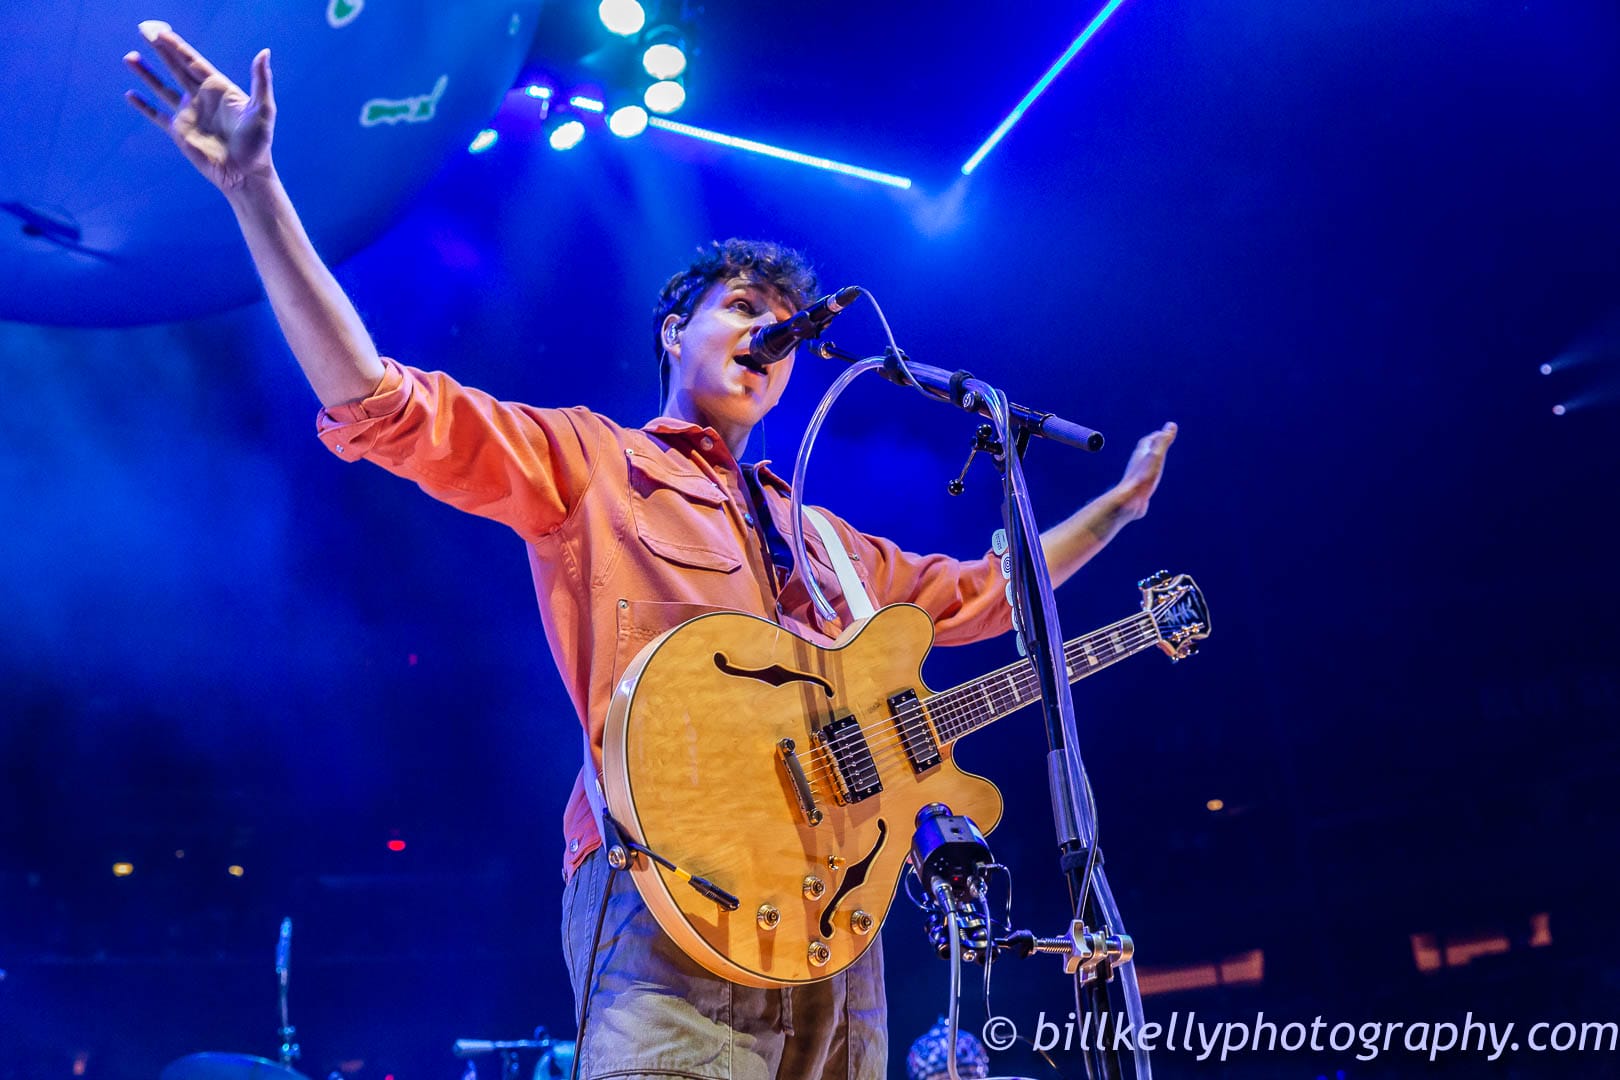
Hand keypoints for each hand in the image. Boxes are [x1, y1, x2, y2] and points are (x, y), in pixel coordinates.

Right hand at [123, 24, 275, 193]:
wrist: (246, 173)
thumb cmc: (258, 143)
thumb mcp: (263, 109)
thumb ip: (261, 80)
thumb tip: (264, 52)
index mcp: (218, 88)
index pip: (193, 61)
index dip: (177, 46)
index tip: (161, 31)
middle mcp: (201, 98)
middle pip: (176, 68)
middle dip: (160, 49)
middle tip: (143, 30)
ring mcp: (189, 114)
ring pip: (162, 88)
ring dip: (146, 73)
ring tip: (129, 57)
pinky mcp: (180, 132)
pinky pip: (158, 116)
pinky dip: (144, 106)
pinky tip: (130, 94)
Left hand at [1113, 422, 1176, 519]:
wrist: (1128, 501)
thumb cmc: (1142, 478)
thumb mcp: (1156, 456)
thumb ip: (1163, 441)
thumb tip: (1171, 424)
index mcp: (1141, 455)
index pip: (1148, 441)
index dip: (1157, 436)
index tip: (1165, 432)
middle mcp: (1137, 464)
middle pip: (1144, 452)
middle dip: (1153, 446)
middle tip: (1161, 443)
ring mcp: (1137, 477)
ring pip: (1144, 466)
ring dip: (1151, 461)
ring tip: (1157, 461)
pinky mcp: (1138, 489)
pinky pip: (1144, 479)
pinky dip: (1150, 476)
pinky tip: (1151, 482)